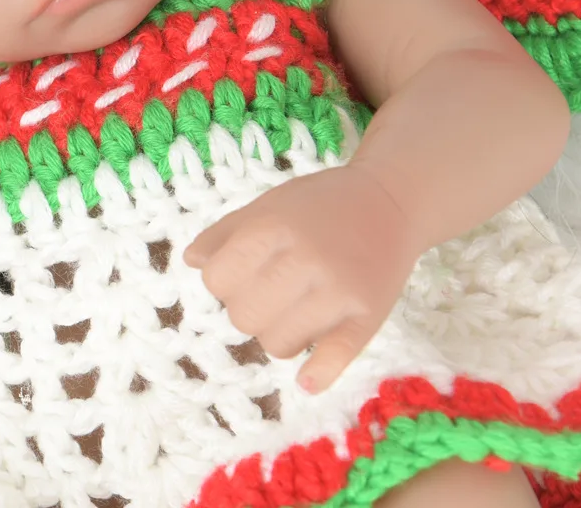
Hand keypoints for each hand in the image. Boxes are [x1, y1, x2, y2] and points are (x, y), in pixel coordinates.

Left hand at [183, 164, 419, 392]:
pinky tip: (308, 378)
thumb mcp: (266, 205)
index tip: (242, 272)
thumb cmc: (318, 204)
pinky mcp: (368, 316)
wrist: (389, 202)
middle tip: (270, 291)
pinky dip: (316, 374)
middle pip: (243, 316)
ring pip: (278, 344)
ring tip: (294, 310)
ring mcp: (337, 290)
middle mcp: (303, 259)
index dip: (222, 280)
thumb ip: (225, 233)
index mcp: (272, 227)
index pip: (217, 279)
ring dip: (278, 333)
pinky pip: (333, 359)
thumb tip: (190, 261)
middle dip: (247, 308)